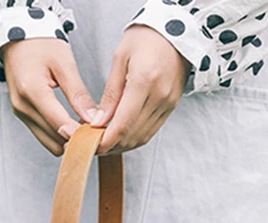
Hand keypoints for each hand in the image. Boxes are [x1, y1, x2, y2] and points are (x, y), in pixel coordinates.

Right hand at [2, 39, 99, 155]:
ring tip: (85, 128)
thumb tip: (94, 119)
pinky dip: (60, 135)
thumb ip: (79, 94)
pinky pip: (44, 136)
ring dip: (68, 140)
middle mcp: (23, 107)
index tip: (99, 135)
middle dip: (76, 140)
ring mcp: (21, 113)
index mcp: (33, 91)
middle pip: (55, 140)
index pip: (60, 125)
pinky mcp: (23, 116)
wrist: (17, 36)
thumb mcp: (65, 63)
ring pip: (50, 143)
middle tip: (95, 132)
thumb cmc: (40, 43)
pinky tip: (72, 124)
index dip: (82, 135)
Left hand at [93, 25, 190, 154]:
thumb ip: (110, 94)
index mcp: (144, 81)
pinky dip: (134, 138)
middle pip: (132, 135)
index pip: (123, 124)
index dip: (106, 141)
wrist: (176, 31)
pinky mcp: (171, 107)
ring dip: (122, 145)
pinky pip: (151, 131)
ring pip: (142, 137)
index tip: (92, 146)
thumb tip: (99, 122)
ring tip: (105, 143)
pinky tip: (121, 136)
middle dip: (111, 146)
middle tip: (93, 146)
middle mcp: (159, 96)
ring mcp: (168, 104)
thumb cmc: (146, 38)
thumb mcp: (120, 59)